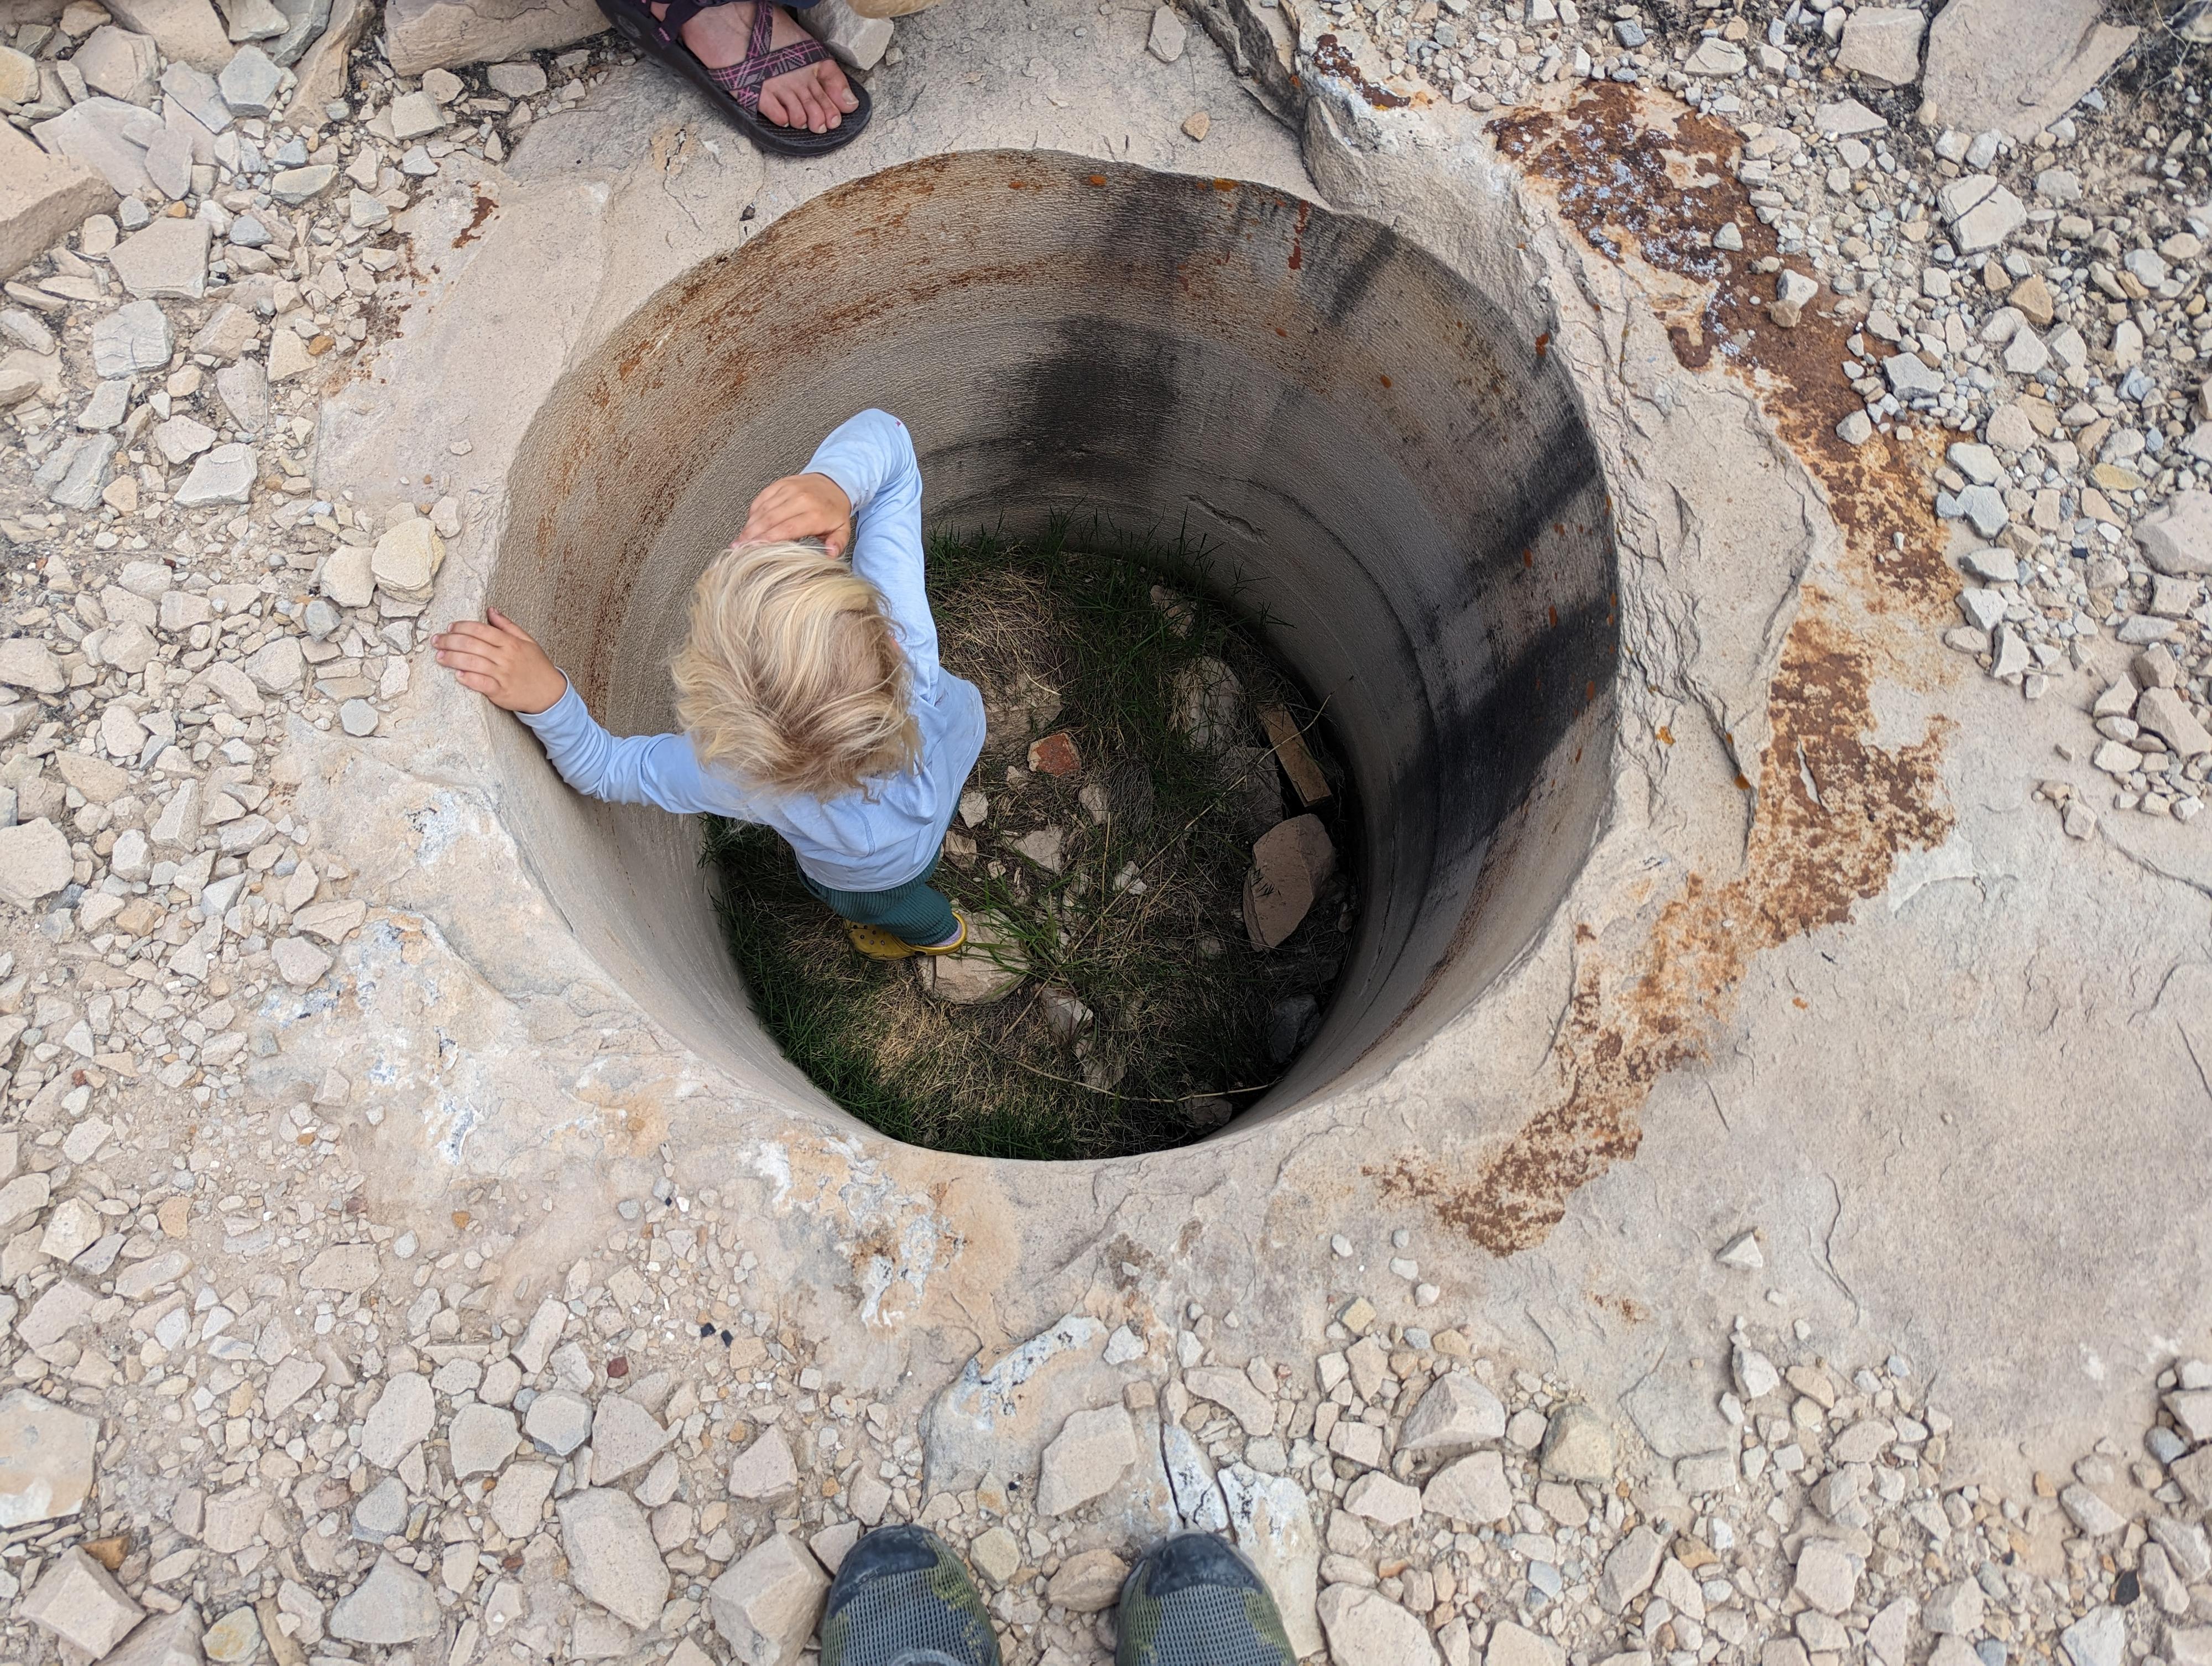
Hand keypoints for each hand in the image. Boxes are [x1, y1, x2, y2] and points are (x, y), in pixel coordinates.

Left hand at [432, 608, 567, 713]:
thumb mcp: (527, 641)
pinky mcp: (501, 692)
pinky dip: (468, 679)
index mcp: (510, 642)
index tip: (450, 628)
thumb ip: (507, 626)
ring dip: (453, 659)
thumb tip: (491, 610)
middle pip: (472, 645)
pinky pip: (481, 684)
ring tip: (439, 656)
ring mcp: (503, 675)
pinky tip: (457, 675)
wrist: (549, 693)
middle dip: (450, 641)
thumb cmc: (537, 666)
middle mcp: (506, 657)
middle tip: (436, 641)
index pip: (481, 630)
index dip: (462, 627)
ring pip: (473, 663)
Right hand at [739, 471, 853, 558]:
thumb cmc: (834, 510)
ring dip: (749, 525)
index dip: (768, 539)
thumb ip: (837, 544)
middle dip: (752, 535)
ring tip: (739, 539)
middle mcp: (801, 500)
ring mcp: (789, 489)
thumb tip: (830, 554)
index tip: (754, 549)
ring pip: (763, 509)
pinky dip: (753, 512)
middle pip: (770, 519)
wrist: (833, 482)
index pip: (787, 528)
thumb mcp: (842, 530)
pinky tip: (748, 524)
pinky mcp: (780, 484)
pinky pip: (762, 498)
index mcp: (815, 514)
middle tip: (739, 548)